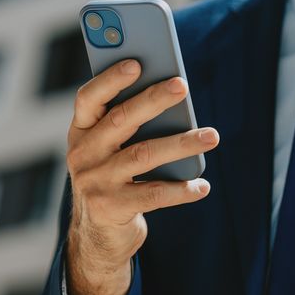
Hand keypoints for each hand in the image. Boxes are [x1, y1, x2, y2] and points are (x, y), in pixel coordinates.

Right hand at [65, 59, 218, 294]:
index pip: (89, 99)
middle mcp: (83, 154)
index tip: (136, 62)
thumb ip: (131, 124)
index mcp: (81, 131)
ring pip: (143, 155)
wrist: (100, 232)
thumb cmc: (116, 176)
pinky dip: (181, 190)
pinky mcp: (111, 209)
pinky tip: (202, 185)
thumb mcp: (114, 149)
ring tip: (212, 135)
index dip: (110, 80)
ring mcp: (95, 183)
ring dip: (181, 143)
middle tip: (182, 85)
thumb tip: (174, 95)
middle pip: (121, 121)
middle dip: (153, 100)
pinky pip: (154, 195)